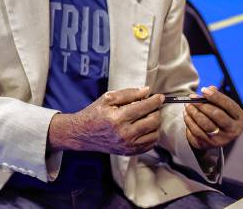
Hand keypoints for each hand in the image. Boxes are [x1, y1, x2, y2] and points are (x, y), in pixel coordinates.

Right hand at [50, 87, 164, 155]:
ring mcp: (128, 145)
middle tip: (151, 106)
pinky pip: (151, 144)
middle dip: (155, 111)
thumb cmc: (95, 113)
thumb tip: (147, 91)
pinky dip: (152, 134)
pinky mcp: (130, 152)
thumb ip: (128, 93)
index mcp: (118, 118)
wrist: (83, 133)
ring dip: (155, 123)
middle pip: (153, 121)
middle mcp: (125, 133)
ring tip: (147, 116)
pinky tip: (144, 127)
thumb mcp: (107, 98)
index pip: (144, 107)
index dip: (155, 100)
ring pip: (155, 133)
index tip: (160, 96)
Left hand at [184, 86, 242, 149]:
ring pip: (205, 124)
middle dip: (202, 104)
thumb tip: (209, 89)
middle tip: (192, 98)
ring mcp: (221, 139)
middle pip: (216, 115)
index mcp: (239, 118)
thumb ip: (217, 97)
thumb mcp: (223, 107)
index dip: (215, 96)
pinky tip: (186, 114)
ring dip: (193, 112)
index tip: (203, 90)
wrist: (216, 137)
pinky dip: (189, 121)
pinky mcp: (208, 144)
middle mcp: (233, 131)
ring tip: (187, 105)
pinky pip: (196, 132)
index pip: (228, 105)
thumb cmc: (219, 117)